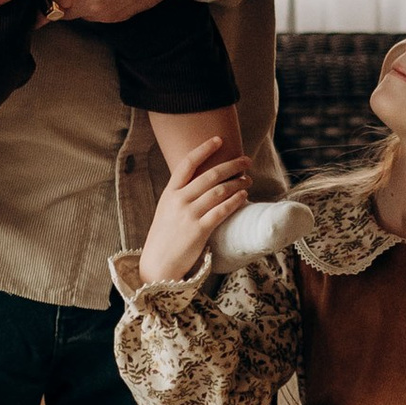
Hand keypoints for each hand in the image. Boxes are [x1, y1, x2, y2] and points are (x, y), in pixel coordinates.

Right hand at [138, 140, 253, 283]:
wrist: (158, 264)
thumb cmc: (165, 236)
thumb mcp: (167, 209)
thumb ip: (181, 194)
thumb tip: (204, 180)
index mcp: (170, 193)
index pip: (187, 163)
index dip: (204, 149)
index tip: (219, 140)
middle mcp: (179, 201)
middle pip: (210, 175)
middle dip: (232, 165)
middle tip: (246, 161)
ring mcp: (189, 215)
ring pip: (219, 191)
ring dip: (237, 183)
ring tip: (247, 180)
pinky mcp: (199, 231)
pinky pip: (222, 211)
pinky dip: (235, 201)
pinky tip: (244, 196)